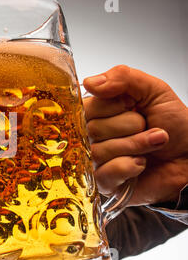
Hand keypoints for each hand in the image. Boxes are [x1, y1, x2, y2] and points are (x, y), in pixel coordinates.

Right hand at [83, 65, 187, 205]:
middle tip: (147, 126)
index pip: (85, 107)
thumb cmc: (174, 125)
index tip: (132, 106)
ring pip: (99, 151)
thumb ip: (122, 77)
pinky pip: (105, 173)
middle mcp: (92, 135)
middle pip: (92, 129)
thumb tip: (89, 82)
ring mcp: (96, 160)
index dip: (112, 107)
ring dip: (135, 146)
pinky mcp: (104, 183)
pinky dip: (130, 166)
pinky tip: (142, 164)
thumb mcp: (154, 90)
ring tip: (153, 144)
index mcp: (100, 112)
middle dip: (129, 126)